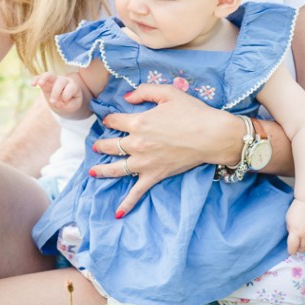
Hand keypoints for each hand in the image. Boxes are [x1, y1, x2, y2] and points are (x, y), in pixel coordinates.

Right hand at [31, 72, 83, 114]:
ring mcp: (54, 80)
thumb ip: (67, 105)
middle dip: (56, 92)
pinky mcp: (45, 82)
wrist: (66, 99)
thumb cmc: (71, 101)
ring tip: (40, 84)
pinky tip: (32, 84)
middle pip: (60, 82)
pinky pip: (39, 78)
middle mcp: (64, 80)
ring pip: (49, 75)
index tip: (64, 102)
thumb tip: (57, 103)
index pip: (71, 88)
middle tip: (52, 102)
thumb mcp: (73, 105)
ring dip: (44, 78)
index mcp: (73, 85)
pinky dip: (36, 79)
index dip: (67, 95)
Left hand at [90, 83, 243, 216]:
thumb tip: (126, 98)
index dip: (109, 119)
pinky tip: (118, 213)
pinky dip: (127, 203)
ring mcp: (144, 162)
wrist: (211, 135)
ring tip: (94, 172)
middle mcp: (136, 143)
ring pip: (116, 169)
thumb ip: (144, 91)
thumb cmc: (192, 112)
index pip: (114, 121)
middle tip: (97, 145)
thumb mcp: (168, 92)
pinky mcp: (155, 175)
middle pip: (110, 145)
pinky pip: (137, 192)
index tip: (109, 120)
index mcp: (138, 122)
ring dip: (103, 170)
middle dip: (101, 145)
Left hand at [286, 199, 304, 254]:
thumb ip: (291, 230)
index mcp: (296, 231)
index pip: (293, 247)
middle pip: (303, 248)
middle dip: (301, 249)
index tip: (292, 251)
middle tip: (300, 248)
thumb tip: (293, 239)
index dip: (291, 251)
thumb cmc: (298, 209)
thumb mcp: (289, 220)